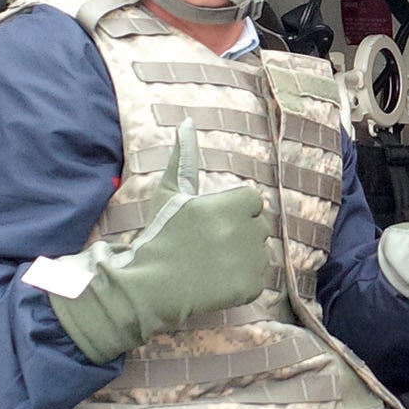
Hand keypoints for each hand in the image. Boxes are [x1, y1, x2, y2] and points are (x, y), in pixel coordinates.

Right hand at [47, 118, 274, 364]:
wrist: (149, 285)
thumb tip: (186, 122)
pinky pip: (258, 279)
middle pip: (257, 226)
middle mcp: (249, 230)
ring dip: (242, 258)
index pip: (252, 201)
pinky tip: (216, 282)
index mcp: (235, 204)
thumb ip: (184, 158)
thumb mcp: (170, 193)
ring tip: (210, 264)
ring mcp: (253, 260)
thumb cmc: (159, 235)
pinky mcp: (253, 287)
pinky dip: (242, 283)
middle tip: (206, 246)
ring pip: (259, 252)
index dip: (231, 211)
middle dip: (238, 234)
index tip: (209, 223)